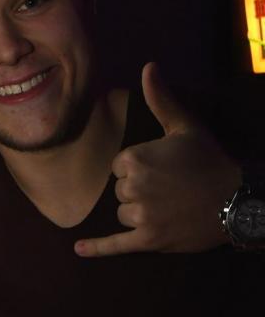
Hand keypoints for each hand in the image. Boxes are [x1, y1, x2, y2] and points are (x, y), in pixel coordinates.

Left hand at [74, 63, 240, 256]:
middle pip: (119, 191)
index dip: (139, 168)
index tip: (163, 170)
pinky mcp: (149, 240)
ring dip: (139, 214)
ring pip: (122, 215)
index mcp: (135, 158)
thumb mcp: (184, 125)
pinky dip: (96, 249)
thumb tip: (148, 66)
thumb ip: (160, 98)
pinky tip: (78, 250)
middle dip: (140, 191)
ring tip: (170, 207)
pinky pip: (115, 245)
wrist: (239, 200)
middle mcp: (133, 186)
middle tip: (171, 190)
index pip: (118, 166)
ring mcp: (141, 216)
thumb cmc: (209, 160)